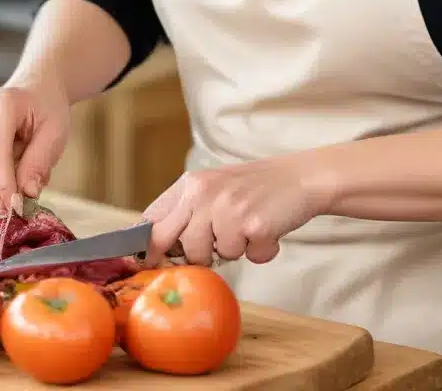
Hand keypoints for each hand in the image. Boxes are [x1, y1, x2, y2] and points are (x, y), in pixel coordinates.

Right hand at [0, 82, 70, 211]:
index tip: (16, 206)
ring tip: (18, 197)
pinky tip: (12, 183)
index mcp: (2, 104)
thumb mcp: (55, 132)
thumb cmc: (48, 107)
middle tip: (14, 212)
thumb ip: (40, 161)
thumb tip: (27, 194)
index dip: (4, 181)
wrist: (38, 87)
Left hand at [143, 156, 332, 267]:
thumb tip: (155, 250)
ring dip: (231, 252)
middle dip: (191, 255)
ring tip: (246, 230)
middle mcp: (203, 193)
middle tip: (211, 249)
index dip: (146, 247)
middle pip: (175, 244)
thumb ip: (185, 214)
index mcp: (189, 185)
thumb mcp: (211, 190)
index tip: (145, 264)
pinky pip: (247, 258)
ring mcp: (227, 208)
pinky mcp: (253, 225)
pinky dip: (259, 253)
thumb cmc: (252, 190)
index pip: (151, 220)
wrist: (297, 177)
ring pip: (209, 257)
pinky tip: (266, 232)